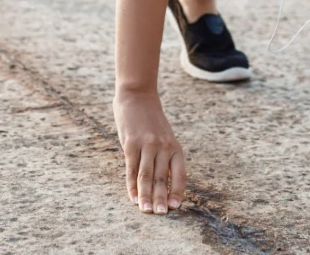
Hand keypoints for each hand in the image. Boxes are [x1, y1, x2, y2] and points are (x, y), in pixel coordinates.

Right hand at [113, 89, 185, 213]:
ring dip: (146, 196)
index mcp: (175, 147)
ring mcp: (147, 145)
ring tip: (146, 211)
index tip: (175, 207)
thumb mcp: (164, 136)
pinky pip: (131, 169)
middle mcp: (163, 147)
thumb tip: (162, 183)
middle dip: (161, 198)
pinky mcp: (131, 143)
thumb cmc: (150, 119)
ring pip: (147, 176)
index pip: (179, 174)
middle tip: (161, 215)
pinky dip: (132, 185)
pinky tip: (133, 197)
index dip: (177, 191)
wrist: (137, 94)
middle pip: (162, 178)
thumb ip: (164, 157)